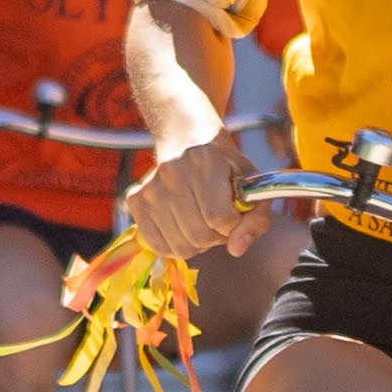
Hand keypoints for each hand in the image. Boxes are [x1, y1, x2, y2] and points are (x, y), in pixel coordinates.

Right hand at [127, 132, 252, 261]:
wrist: (188, 141)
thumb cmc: (225, 167)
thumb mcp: (252, 185)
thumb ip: (256, 219)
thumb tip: (237, 250)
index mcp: (205, 162)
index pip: (220, 218)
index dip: (233, 225)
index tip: (234, 214)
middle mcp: (172, 172)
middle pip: (200, 236)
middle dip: (216, 236)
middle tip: (218, 220)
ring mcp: (150, 187)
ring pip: (180, 246)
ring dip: (197, 243)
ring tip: (201, 221)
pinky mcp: (135, 200)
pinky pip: (158, 246)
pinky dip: (175, 246)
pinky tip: (183, 227)